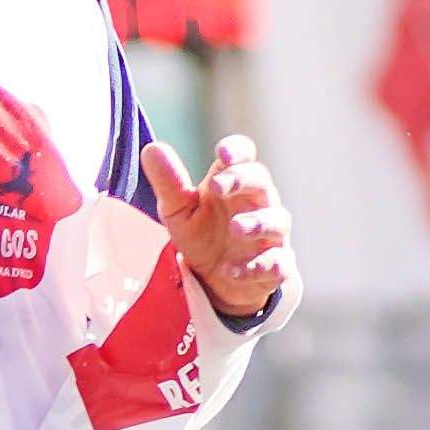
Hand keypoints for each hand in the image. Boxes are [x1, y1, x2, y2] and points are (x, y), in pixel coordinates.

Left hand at [146, 134, 293, 326]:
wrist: (216, 280)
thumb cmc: (201, 234)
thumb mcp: (178, 210)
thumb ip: (168, 182)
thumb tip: (152, 149)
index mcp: (232, 184)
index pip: (244, 156)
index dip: (238, 150)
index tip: (223, 153)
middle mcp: (257, 204)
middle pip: (261, 181)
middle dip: (243, 180)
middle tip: (218, 187)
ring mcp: (270, 234)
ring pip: (277, 220)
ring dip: (258, 222)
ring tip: (235, 227)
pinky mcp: (275, 264)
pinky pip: (277, 262)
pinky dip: (258, 266)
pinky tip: (233, 271)